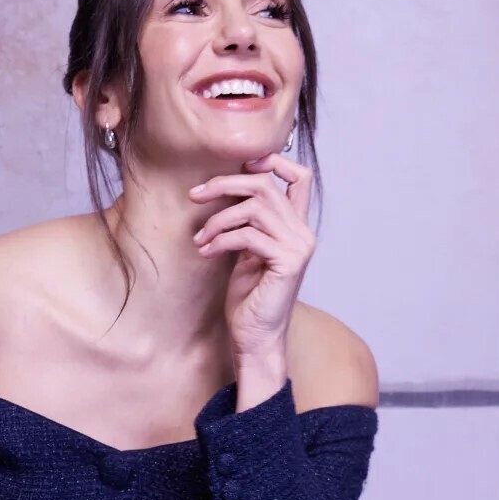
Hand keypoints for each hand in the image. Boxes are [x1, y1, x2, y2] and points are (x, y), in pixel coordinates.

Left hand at [189, 150, 315, 363]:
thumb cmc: (249, 299)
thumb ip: (246, 222)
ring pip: (254, 208)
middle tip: (195, 195)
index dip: (271, 161)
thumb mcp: (246, 251)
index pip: (299, 176)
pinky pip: (248, 235)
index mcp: (296, 227)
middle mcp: (303, 233)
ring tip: (201, 239)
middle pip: (265, 184)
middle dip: (225, 184)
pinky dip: (220, 240)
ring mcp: (298, 247)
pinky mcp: (287, 263)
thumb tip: (223, 188)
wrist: (255, 339)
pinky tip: (206, 253)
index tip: (239, 166)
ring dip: (218, 220)